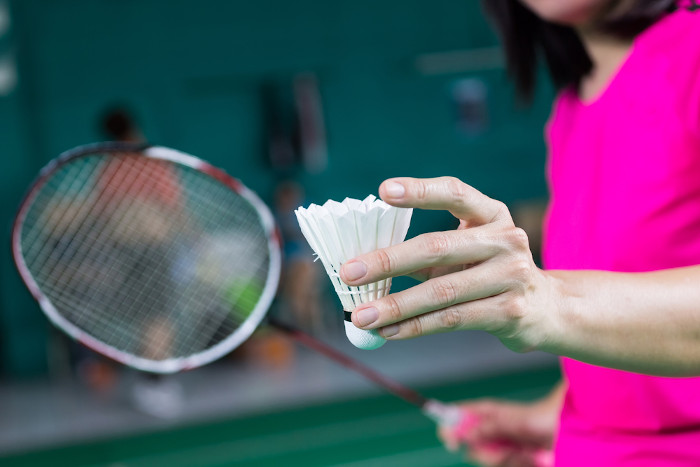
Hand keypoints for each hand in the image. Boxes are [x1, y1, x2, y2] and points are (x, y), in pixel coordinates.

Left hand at [339, 177, 556, 351]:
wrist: (547, 308)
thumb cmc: (490, 272)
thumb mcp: (466, 252)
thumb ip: (426, 253)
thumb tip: (367, 266)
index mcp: (491, 214)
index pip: (455, 192)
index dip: (421, 190)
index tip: (384, 191)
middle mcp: (505, 239)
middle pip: (438, 247)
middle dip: (388, 261)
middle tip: (349, 273)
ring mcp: (511, 275)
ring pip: (442, 291)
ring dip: (396, 305)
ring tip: (362, 316)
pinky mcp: (509, 311)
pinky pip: (452, 319)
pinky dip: (415, 326)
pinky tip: (389, 331)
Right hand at [439, 396, 559, 466]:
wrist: (562, 431)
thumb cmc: (538, 418)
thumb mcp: (510, 421)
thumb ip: (487, 426)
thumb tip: (466, 433)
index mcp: (484, 412)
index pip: (454, 416)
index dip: (448, 428)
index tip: (451, 442)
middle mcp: (487, 428)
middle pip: (469, 446)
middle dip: (485, 453)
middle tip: (505, 450)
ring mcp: (498, 444)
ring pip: (486, 459)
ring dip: (504, 459)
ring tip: (523, 451)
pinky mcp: (509, 458)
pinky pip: (503, 465)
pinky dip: (515, 463)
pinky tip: (527, 456)